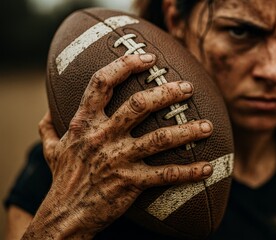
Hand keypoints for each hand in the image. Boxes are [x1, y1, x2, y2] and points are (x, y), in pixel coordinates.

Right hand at [22, 54, 212, 238]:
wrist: (64, 216)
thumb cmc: (63, 179)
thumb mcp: (50, 149)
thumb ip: (48, 128)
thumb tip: (46, 111)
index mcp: (84, 124)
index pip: (102, 83)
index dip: (125, 65)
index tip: (148, 57)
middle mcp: (102, 137)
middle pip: (139, 105)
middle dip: (167, 93)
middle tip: (188, 87)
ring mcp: (118, 160)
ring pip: (159, 139)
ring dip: (187, 131)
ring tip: (207, 126)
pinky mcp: (131, 183)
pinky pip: (165, 175)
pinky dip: (188, 172)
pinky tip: (208, 168)